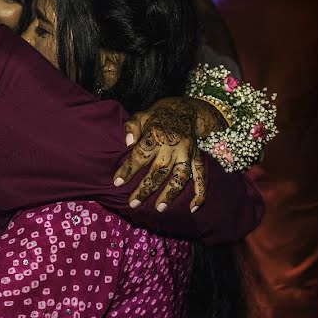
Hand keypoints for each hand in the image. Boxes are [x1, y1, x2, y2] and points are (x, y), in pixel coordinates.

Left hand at [112, 97, 207, 212]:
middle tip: (132, 203)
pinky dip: (200, 193)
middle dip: (145, 189)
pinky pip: (201, 177)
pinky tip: (192, 208)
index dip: (128, 169)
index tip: (117, 183)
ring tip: (159, 208)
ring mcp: (187, 152)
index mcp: (157, 134)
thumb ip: (131, 127)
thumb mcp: (141, 115)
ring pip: (180, 177)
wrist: (184, 109)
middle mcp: (173, 145)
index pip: (140, 155)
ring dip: (170, 194)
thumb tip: (128, 142)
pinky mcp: (197, 157)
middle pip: (159, 171)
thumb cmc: (156, 116)